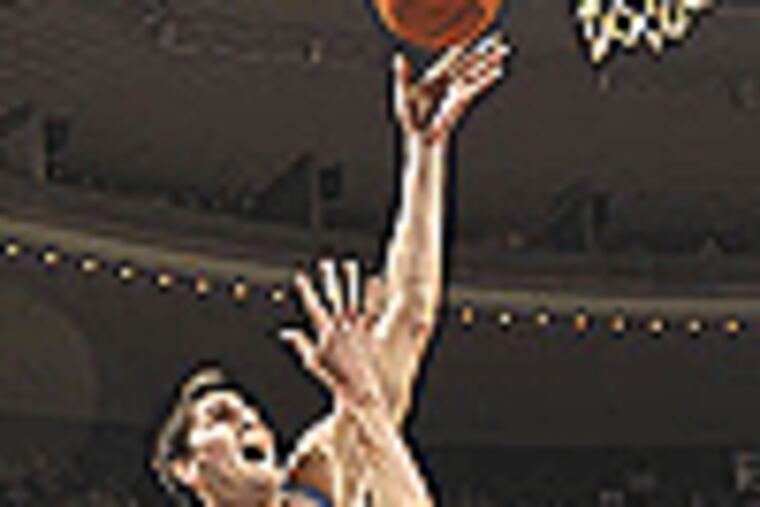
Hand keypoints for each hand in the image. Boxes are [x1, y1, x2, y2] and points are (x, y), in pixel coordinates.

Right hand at [280, 260, 401, 410]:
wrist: (359, 393)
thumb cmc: (335, 379)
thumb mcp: (314, 362)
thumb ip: (301, 344)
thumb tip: (285, 332)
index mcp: (327, 334)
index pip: (314, 308)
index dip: (306, 292)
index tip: (299, 276)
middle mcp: (341, 329)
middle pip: (334, 300)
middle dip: (329, 281)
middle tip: (325, 263)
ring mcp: (356, 331)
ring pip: (353, 301)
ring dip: (351, 282)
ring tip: (349, 264)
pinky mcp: (370, 335)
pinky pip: (373, 313)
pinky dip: (375, 298)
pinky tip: (376, 281)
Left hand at [394, 32, 509, 144]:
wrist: (421, 140)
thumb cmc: (411, 120)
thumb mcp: (403, 95)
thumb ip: (402, 75)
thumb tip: (399, 56)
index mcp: (434, 78)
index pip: (450, 58)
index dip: (460, 47)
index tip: (469, 36)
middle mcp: (448, 83)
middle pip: (468, 62)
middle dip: (483, 50)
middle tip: (497, 37)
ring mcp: (457, 91)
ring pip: (476, 72)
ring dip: (490, 61)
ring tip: (504, 51)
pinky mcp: (462, 101)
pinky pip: (476, 87)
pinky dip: (487, 79)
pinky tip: (498, 72)